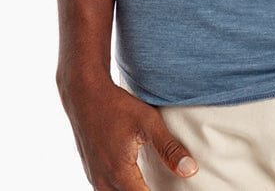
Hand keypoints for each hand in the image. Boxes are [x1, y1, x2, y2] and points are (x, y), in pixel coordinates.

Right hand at [59, 74, 198, 188]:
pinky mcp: (90, 171)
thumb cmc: (117, 106)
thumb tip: (191, 170)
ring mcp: (94, 177)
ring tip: (147, 185)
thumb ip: (169, 149)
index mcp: (120, 173)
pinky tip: (133, 184)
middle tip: (164, 185)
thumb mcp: (148, 122)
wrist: (84, 94)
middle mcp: (103, 181)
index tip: (173, 190)